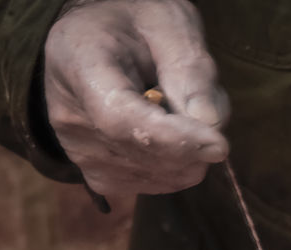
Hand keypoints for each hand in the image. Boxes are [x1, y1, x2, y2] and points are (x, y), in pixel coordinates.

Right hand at [44, 0, 229, 198]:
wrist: (95, 40)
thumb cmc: (133, 24)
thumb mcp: (168, 24)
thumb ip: (191, 69)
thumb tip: (212, 126)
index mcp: (78, 64)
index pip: (122, 120)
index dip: (174, 139)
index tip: (220, 145)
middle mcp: (70, 117)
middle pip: (146, 154)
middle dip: (195, 139)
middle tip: (201, 98)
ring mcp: (80, 152)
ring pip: (161, 174)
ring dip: (190, 150)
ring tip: (177, 106)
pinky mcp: (98, 175)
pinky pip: (157, 184)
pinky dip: (179, 165)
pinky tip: (169, 131)